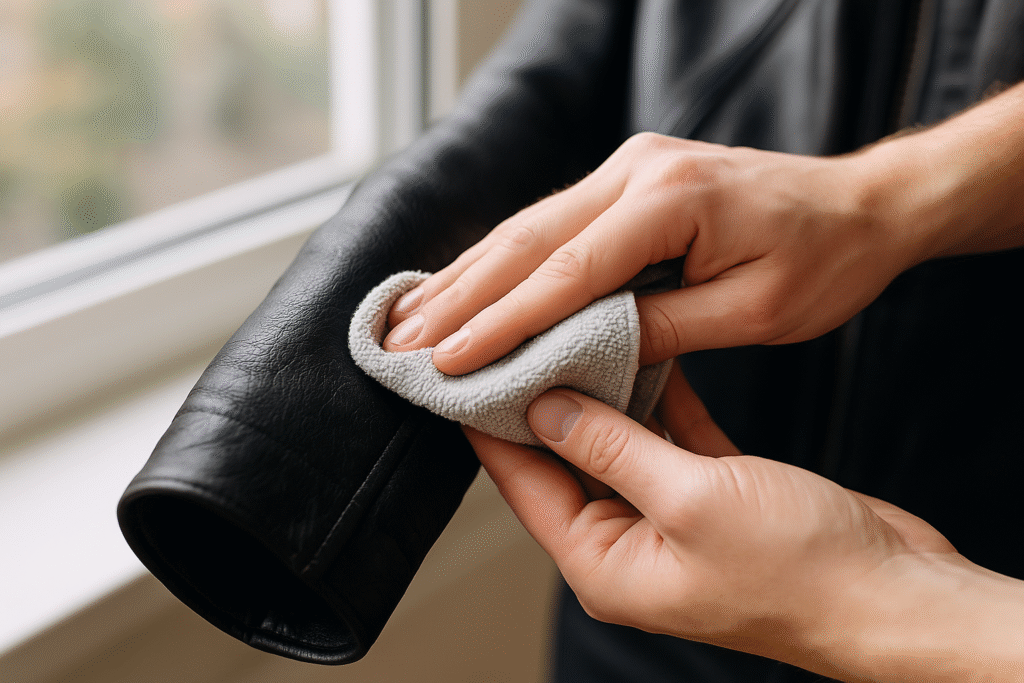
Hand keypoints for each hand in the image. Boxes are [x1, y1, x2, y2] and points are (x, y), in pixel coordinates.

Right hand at [383, 81, 1023, 374]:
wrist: (863, 204)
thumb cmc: (825, 261)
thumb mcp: (755, 311)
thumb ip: (662, 328)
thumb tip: (580, 354)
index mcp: (672, 199)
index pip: (568, 270)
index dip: (503, 321)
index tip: (448, 361)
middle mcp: (638, 170)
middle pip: (528, 239)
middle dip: (460, 297)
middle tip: (400, 344)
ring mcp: (629, 167)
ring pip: (528, 226)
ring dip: (468, 276)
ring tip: (412, 319)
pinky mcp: (628, 179)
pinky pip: (552, 223)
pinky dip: (504, 261)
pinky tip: (465, 285)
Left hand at [468, 383, 1023, 681]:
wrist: (895, 595)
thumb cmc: (802, 569)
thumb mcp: (690, 498)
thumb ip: (612, 448)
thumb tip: (546, 406)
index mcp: (605, 563)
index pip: (522, 483)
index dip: (491, 424)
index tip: (469, 369)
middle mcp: (630, 544)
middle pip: (564, 461)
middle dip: (545, 400)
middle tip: (524, 335)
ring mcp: (672, 519)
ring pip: (618, 445)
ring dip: (604, 394)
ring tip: (578, 332)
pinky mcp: (715, 496)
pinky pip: (669, 440)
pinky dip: (659, 400)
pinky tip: (647, 354)